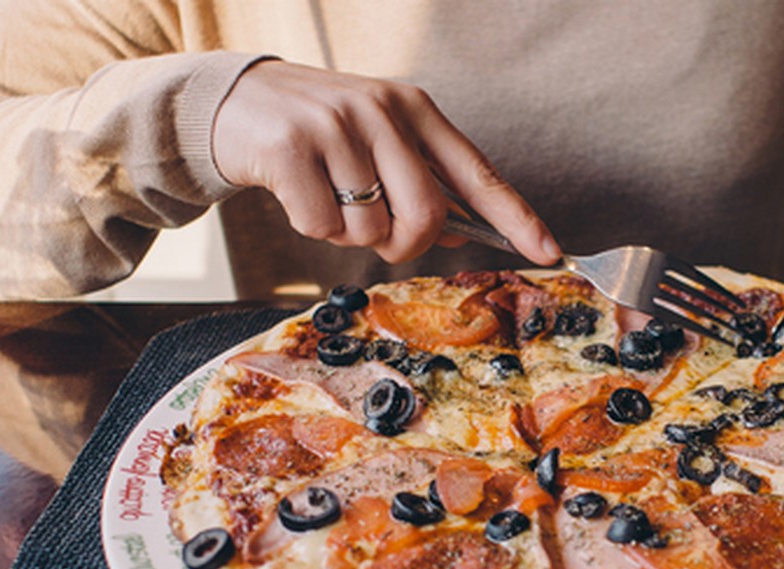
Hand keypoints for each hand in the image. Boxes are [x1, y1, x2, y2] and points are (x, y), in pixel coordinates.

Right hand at [212, 60, 560, 264]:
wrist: (232, 101)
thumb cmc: (318, 132)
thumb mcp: (376, 140)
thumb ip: (418, 181)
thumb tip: (456, 235)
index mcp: (414, 110)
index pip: (478, 173)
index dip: (516, 218)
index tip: (550, 251)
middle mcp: (382, 111)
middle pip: (427, 217)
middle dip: (405, 244)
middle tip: (379, 233)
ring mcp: (336, 127)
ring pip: (370, 230)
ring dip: (349, 234)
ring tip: (326, 193)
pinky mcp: (291, 148)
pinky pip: (322, 227)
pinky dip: (312, 227)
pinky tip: (298, 193)